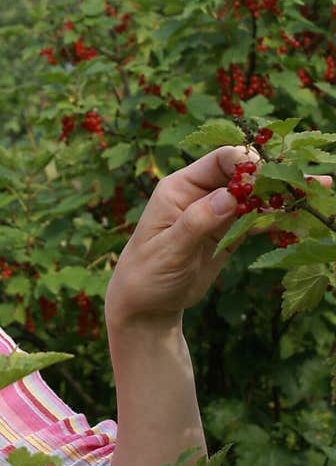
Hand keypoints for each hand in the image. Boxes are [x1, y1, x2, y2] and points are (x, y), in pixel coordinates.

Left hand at [105, 145, 331, 327]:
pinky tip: (304, 217)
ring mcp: (217, 212)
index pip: (220, 161)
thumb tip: (228, 197)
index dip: (249, 163)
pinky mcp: (229, 232)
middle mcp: (200, 193)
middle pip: (245, 174)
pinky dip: (280, 218)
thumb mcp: (168, 250)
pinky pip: (259, 219)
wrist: (146, 304)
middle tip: (309, 182)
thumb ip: (197, 223)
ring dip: (286, 194)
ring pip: (257, 196)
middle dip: (276, 175)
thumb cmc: (146, 274)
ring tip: (321, 189)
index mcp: (180, 188)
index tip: (273, 177)